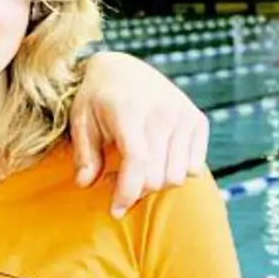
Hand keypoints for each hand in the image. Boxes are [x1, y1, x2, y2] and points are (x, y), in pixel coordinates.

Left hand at [69, 51, 209, 217]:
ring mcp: (183, 115)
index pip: (137, 161)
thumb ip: (84, 153)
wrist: (123, 67)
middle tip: (117, 184)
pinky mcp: (198, 120)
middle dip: (136, 191)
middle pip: (157, 176)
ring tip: (135, 171)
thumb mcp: (81, 119)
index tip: (114, 211)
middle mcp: (163, 111)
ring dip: (155, 183)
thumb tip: (85, 184)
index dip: (126, 192)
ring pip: (177, 176)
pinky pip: (194, 167)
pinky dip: (176, 172)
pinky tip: (156, 160)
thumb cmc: (97, 97)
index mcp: (130, 109)